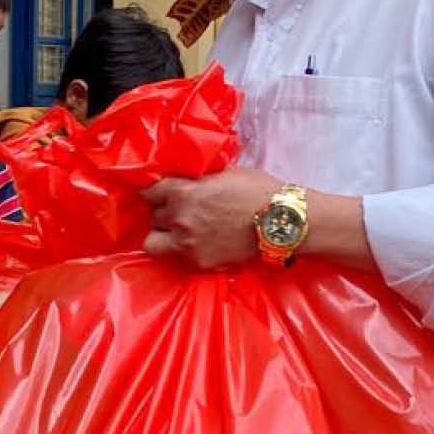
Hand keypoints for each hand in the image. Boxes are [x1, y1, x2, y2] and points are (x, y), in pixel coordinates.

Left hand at [142, 169, 279, 269]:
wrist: (283, 222)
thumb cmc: (259, 191)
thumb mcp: (225, 172)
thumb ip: (198, 177)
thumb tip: (186, 176)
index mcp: (183, 192)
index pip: (149, 192)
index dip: (155, 192)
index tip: (160, 194)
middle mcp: (179, 219)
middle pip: (153, 216)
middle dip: (163, 213)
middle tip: (178, 212)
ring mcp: (187, 243)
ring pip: (153, 242)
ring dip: (164, 235)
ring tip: (180, 231)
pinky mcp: (199, 262)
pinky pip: (178, 256)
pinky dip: (185, 250)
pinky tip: (201, 243)